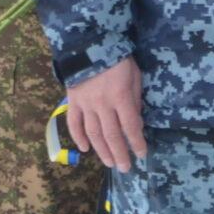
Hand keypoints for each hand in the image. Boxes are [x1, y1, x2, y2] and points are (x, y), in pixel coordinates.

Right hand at [64, 58, 148, 172]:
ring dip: (102, 150)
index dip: (136, 143)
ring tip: (110, 163)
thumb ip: (135, 99)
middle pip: (111, 135)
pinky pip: (73, 124)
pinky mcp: (72, 102)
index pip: (130, 126)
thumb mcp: (135, 76)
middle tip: (125, 168)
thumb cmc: (118, 59)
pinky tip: (85, 149)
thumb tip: (136, 122)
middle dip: (120, 153)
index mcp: (120, 97)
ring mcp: (85, 104)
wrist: (89, 44)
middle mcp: (102, 104)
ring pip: (93, 133)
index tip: (141, 154)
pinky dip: (78, 137)